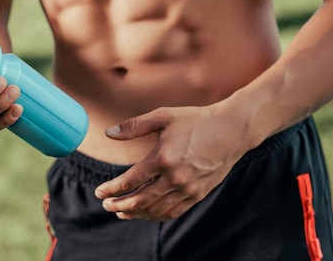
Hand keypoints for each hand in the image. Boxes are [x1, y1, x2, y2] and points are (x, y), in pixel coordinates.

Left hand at [94, 105, 251, 220]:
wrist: (232, 130)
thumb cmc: (196, 120)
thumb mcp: (164, 116)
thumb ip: (135, 126)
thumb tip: (109, 133)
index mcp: (163, 158)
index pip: (130, 181)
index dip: (111, 189)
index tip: (99, 192)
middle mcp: (175, 178)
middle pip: (140, 200)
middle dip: (118, 205)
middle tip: (106, 205)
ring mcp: (188, 189)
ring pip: (155, 210)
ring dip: (135, 213)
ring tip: (121, 211)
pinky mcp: (198, 194)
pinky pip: (173, 212)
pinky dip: (155, 215)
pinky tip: (145, 212)